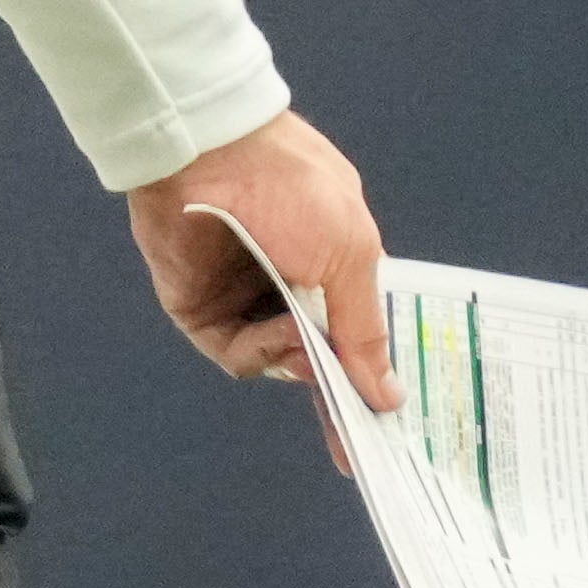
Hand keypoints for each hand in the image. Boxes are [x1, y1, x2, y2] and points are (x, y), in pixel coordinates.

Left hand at [125, 107, 397, 407]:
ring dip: (298, 359)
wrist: (208, 152)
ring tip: (306, 336)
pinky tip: (278, 330)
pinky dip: (262, 350)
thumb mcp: (350, 255)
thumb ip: (365, 330)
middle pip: (311, 359)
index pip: (349, 337)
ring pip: (276, 362)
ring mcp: (240, 300)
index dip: (366, 382)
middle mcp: (284, 287)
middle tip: (351, 428)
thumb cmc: (292, 188)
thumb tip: (388, 395)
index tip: (383, 434)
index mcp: (329, 266)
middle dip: (333, 390)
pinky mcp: (198, 309)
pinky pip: (236, 353)